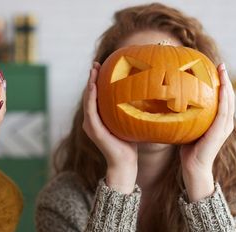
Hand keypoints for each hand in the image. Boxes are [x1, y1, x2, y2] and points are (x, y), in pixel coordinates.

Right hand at [83, 62, 137, 193]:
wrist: (125, 163)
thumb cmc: (131, 144)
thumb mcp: (130, 121)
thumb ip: (131, 109)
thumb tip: (147, 93)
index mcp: (98, 118)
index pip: (96, 95)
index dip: (97, 80)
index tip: (103, 66)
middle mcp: (91, 120)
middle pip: (90, 94)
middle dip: (92, 78)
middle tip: (97, 63)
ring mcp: (90, 124)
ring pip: (88, 99)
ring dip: (90, 83)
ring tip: (94, 70)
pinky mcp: (93, 129)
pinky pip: (90, 109)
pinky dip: (91, 97)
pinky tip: (94, 86)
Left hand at [180, 63, 234, 200]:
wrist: (193, 168)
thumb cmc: (187, 150)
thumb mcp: (187, 127)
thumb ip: (186, 115)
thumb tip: (169, 101)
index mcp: (219, 121)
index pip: (222, 99)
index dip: (221, 83)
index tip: (215, 68)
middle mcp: (225, 123)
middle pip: (229, 96)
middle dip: (226, 79)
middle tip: (221, 64)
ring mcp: (225, 127)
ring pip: (229, 100)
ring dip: (227, 84)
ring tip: (222, 69)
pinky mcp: (220, 131)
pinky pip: (224, 110)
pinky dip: (224, 97)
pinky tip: (221, 86)